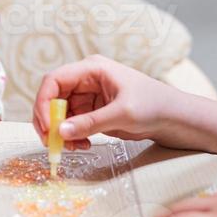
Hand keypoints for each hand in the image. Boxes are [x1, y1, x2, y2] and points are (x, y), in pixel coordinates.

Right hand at [32, 55, 182, 150]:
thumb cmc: (153, 105)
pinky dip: (71, 136)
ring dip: (61, 132)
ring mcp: (88, 96)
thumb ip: (90, 123)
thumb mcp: (122, 114)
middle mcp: (86, 80)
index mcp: (92, 68)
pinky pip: (71, 123)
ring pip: (60, 114)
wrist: (172, 117)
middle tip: (53, 143)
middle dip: (50, 121)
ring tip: (75, 147)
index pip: (54, 80)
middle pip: (53, 98)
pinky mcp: (92, 111)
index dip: (44, 102)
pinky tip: (83, 145)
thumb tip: (60, 132)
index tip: (46, 126)